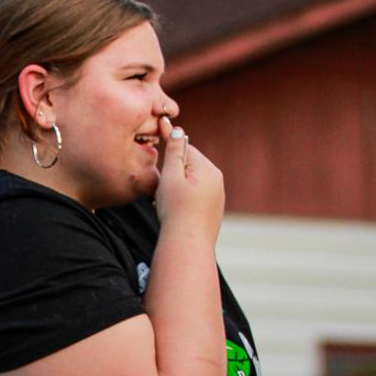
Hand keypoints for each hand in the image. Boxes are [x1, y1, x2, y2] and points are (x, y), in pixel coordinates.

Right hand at [154, 114, 223, 239]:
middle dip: (173, 174)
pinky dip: (183, 200)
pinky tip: (175, 212)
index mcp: (208, 168)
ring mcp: (217, 196)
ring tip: (168, 204)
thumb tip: (178, 130)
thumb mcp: (170, 176)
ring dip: (176, 188)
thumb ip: (173, 151)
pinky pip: (195, 197)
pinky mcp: (213, 210)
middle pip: (189, 165)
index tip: (157, 163)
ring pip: (191, 182)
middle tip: (162, 190)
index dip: (168, 155)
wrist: (188, 245)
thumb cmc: (176, 211)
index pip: (185, 149)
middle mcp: (217, 180)